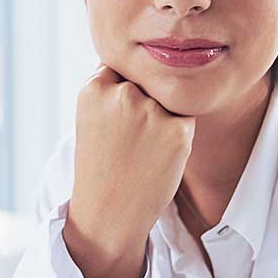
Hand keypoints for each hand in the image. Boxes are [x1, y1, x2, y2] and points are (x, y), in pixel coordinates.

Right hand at [63, 66, 193, 277]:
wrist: (108, 213)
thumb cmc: (101, 166)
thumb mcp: (91, 118)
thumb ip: (112, 88)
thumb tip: (148, 64)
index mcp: (93, 88)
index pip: (122, 67)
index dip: (124, 93)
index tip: (117, 119)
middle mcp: (122, 94)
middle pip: (148, 83)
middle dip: (146, 105)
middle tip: (130, 141)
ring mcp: (151, 111)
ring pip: (169, 100)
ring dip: (163, 119)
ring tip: (142, 151)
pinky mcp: (178, 130)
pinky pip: (185, 120)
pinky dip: (177, 138)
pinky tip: (158, 158)